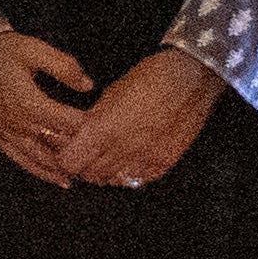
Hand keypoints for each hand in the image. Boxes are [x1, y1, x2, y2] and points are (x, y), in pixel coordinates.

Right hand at [0, 28, 95, 182]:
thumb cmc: (0, 52)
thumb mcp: (33, 49)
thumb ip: (63, 67)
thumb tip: (88, 85)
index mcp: (28, 102)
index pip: (67, 122)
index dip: (88, 126)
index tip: (105, 125)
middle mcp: (17, 123)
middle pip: (57, 143)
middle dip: (80, 148)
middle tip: (102, 151)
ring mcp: (6, 134)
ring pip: (41, 158)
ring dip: (64, 166)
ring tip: (87, 172)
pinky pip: (21, 161)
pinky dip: (41, 172)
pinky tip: (58, 179)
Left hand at [61, 48, 219, 189]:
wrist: (192, 78)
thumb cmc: (148, 78)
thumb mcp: (111, 93)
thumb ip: (92, 119)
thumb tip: (77, 134)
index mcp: (104, 128)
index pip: (71, 162)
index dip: (65, 158)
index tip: (67, 151)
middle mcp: (123, 148)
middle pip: (90, 174)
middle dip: (84, 165)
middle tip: (86, 154)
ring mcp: (146, 159)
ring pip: (113, 180)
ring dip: (106, 172)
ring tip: (108, 156)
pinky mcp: (165, 163)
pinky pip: (138, 180)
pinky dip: (129, 174)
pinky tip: (129, 160)